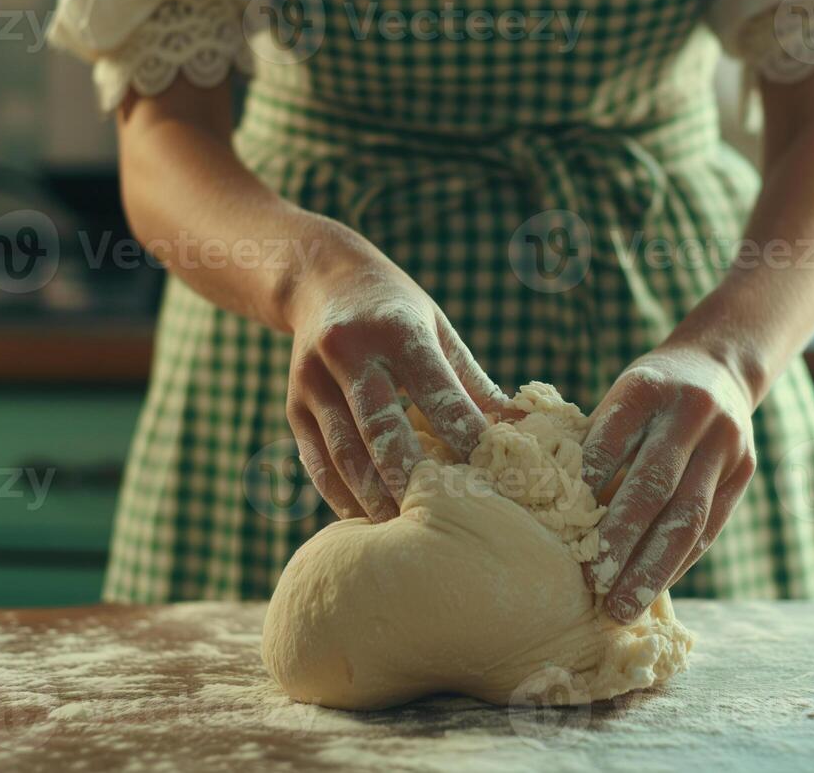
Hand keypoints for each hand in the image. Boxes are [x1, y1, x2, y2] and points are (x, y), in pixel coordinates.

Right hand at [283, 235, 506, 521]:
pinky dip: (342, 496)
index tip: (491, 474)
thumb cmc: (396, 312)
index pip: (434, 389)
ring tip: (406, 533)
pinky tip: (368, 521)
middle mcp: (348, 352)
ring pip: (344, 452)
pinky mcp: (293, 406)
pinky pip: (317, 461)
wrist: (320, 281)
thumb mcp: (437, 329)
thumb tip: (520, 427)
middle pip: (381, 427)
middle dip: (412, 477)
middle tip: (444, 521)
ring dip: (375, 497)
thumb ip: (472, 382)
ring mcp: (313, 381)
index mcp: (396, 329)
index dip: (463, 433)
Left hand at [581, 343, 756, 622]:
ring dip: (654, 566)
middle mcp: (691, 411)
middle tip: (593, 585)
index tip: (564, 532)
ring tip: (624, 605)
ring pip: (689, 514)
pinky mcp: (744, 469)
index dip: (588, 487)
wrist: (718, 367)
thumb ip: (592, 441)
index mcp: (646, 386)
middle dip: (622, 540)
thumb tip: (547, 509)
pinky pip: (712, 525)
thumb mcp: (619, 396)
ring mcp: (725, 441)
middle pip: (654, 484)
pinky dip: (681, 561)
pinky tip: (655, 588)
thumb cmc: (647, 395)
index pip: (612, 441)